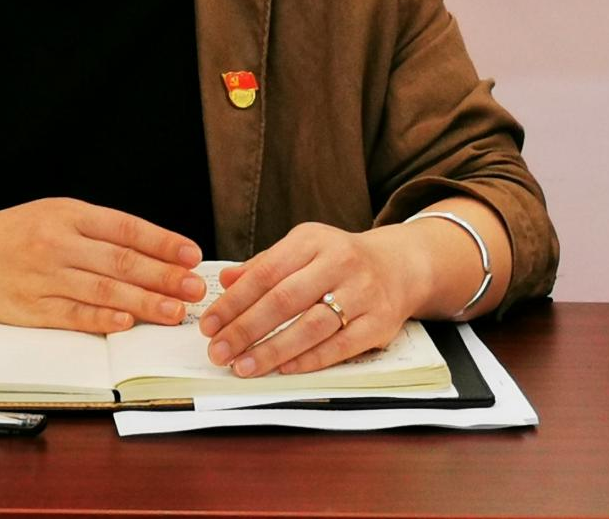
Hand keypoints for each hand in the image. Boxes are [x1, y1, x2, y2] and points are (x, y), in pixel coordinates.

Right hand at [0, 197, 204, 333]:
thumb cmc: (10, 234)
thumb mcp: (52, 213)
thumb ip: (96, 230)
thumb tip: (149, 250)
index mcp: (66, 213)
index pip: (126, 227)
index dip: (162, 242)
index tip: (191, 254)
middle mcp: (57, 242)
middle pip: (121, 261)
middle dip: (164, 276)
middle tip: (194, 288)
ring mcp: (44, 277)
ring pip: (104, 290)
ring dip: (145, 303)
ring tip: (174, 311)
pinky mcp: (32, 308)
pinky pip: (75, 314)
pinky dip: (103, 318)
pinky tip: (127, 323)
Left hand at [199, 221, 430, 376]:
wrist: (399, 267)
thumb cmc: (338, 260)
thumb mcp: (303, 249)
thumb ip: (264, 265)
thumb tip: (225, 280)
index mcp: (312, 240)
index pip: (265, 272)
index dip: (234, 301)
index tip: (209, 324)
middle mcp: (338, 262)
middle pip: (285, 300)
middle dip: (246, 329)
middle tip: (218, 351)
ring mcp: (362, 293)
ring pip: (311, 326)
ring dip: (273, 350)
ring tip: (244, 366)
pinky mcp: (379, 324)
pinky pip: (340, 346)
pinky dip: (309, 360)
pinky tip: (283, 369)